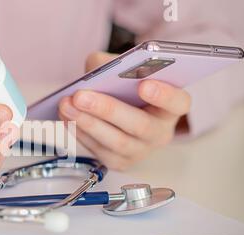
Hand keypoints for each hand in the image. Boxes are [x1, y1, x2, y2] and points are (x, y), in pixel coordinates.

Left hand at [58, 52, 190, 169]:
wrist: (119, 109)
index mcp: (171, 107)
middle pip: (140, 125)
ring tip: (66, 105)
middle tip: (81, 95)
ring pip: (116, 142)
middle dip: (108, 109)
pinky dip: (79, 132)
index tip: (144, 84)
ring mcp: (140, 151)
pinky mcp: (118, 162)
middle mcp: (160, 132)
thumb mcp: (124, 69)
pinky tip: (65, 116)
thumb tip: (96, 70)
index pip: (178, 103)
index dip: (164, 95)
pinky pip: (98, 150)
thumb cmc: (125, 86)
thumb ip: (115, 64)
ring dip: (87, 123)